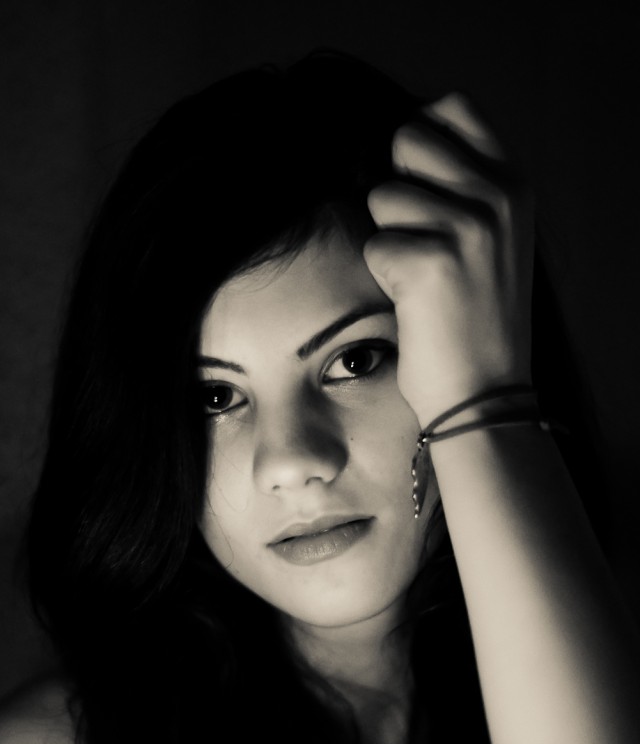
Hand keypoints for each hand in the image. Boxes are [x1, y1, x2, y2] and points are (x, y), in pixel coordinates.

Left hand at [364, 93, 533, 426]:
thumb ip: (462, 185)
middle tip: (418, 241)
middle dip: (397, 187)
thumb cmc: (475, 320)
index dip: (421, 136)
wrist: (484, 394)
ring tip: (420, 279)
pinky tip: (413, 303)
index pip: (453, 105)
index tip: (419, 182)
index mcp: (515, 184)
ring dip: (388, 236)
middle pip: (407, 140)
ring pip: (383, 194)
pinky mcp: (431, 261)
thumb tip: (394, 142)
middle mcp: (499, 196)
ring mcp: (469, 227)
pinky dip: (382, 274)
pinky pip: (374, 242)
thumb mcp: (492, 239)